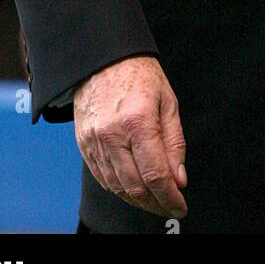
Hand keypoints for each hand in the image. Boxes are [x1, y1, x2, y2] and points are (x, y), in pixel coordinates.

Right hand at [73, 55, 187, 219]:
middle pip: (135, 187)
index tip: (180, 206)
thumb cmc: (138, 73)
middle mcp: (112, 135)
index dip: (170, 197)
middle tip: (170, 204)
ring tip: (154, 200)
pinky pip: (102, 178)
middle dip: (156, 203)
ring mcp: (94, 141)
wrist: (102, 57)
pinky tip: (133, 188)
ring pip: (117, 187)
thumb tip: (178, 178)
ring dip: (138, 200)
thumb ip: (174, 142)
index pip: (156, 174)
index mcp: (138, 121)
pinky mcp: (83, 144)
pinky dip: (119, 189)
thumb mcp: (167, 101)